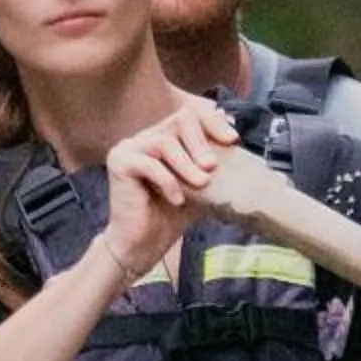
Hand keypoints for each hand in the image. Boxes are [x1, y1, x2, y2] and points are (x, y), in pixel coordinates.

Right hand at [97, 91, 237, 286]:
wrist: (143, 244)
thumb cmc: (170, 216)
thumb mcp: (201, 186)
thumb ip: (214, 166)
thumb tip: (241, 148)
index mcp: (165, 137)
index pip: (191, 115)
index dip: (213, 123)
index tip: (232, 140)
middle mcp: (146, 137)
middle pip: (180, 120)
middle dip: (201, 143)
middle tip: (211, 168)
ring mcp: (129, 147)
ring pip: (165, 142)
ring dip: (187, 165)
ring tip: (200, 185)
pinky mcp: (119, 162)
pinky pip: (149, 164)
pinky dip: (168, 182)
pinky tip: (177, 199)